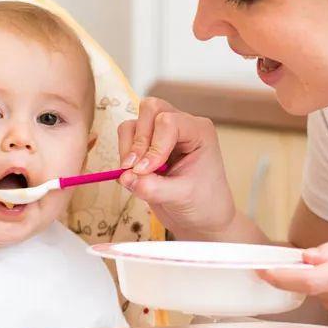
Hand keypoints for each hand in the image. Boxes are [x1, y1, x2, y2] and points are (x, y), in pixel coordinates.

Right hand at [117, 97, 236, 238]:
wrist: (202, 218)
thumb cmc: (203, 204)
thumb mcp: (181, 197)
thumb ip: (153, 187)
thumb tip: (125, 177)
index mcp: (199, 132)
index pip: (169, 122)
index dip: (153, 146)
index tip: (145, 171)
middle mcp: (181, 126)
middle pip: (150, 109)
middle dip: (139, 140)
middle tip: (135, 168)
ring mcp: (162, 133)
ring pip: (135, 122)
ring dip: (128, 147)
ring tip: (133, 173)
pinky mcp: (147, 144)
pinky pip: (127, 136)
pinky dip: (124, 153)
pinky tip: (133, 174)